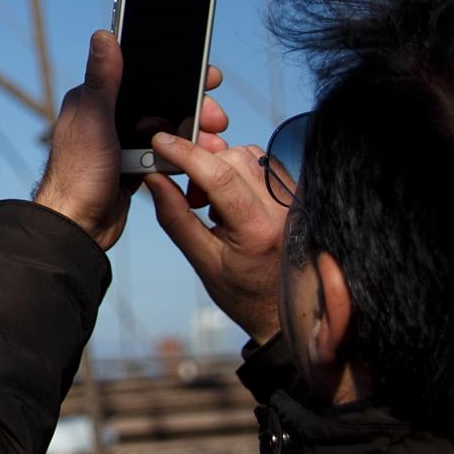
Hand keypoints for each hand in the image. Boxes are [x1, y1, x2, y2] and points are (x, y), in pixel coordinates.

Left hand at [33, 31, 226, 247]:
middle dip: (194, 105)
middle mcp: (108, 116)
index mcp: (95, 98)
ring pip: (168, 128)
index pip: (139, 70)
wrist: (78, 226)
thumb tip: (104, 34)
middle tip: (217, 117)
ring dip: (193, 132)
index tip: (206, 72)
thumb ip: (103, 80)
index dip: (174, 69)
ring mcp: (121, 141)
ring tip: (215, 142)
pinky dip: (184, 155)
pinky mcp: (133, 165)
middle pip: (161, 100)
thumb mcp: (94, 120)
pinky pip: (166, 153)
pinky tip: (201, 159)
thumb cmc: (78, 173)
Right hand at [145, 127, 289, 343]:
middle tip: (193, 197)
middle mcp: (283, 210)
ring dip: (222, 166)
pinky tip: (234, 199)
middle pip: (234, 158)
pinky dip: (240, 171)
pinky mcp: (298, 196)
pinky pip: (264, 164)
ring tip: (214, 202)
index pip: (219, 175)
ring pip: (250, 155)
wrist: (288, 310)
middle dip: (202, 164)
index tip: (161, 143)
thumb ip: (175, 218)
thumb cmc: (245, 294)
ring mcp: (295, 201)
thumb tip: (154, 179)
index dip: (186, 153)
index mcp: (258, 230)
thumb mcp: (203, 262)